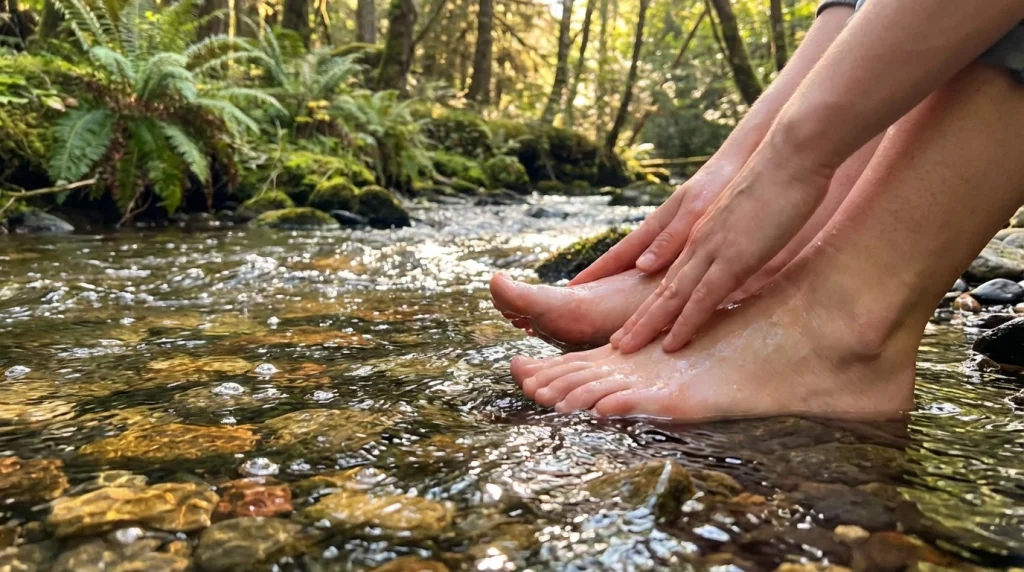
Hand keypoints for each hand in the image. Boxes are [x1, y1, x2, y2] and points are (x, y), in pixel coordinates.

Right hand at [568, 163, 739, 285]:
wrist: (741, 161)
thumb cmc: (719, 185)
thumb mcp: (695, 213)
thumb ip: (669, 239)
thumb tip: (640, 267)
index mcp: (657, 228)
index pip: (619, 255)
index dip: (597, 274)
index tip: (571, 289)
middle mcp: (660, 231)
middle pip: (623, 259)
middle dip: (601, 277)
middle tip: (576, 296)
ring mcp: (672, 231)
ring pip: (641, 260)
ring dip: (623, 277)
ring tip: (606, 294)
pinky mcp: (689, 232)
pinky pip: (663, 258)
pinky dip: (649, 271)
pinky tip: (649, 277)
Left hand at [610, 144, 834, 353]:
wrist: (790, 153)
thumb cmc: (780, 179)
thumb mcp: (749, 213)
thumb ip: (736, 238)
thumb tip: (733, 261)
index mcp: (700, 229)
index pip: (660, 264)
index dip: (638, 286)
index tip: (620, 306)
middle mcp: (697, 240)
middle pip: (658, 286)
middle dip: (635, 316)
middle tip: (616, 343)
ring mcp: (711, 249)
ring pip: (670, 295)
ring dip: (648, 325)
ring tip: (625, 348)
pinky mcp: (733, 258)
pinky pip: (703, 298)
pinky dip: (685, 323)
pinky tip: (672, 343)